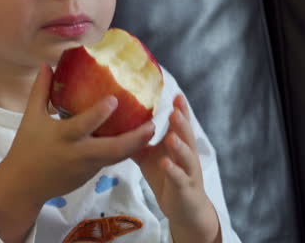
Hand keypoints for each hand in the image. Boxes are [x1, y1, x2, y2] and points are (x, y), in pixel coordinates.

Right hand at [0, 64, 154, 241]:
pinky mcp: (90, 175)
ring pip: (117, 158)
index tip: (115, 100)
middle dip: (134, 139)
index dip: (99, 114)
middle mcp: (78, 154)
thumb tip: (46, 64)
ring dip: (136, 145)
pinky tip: (138, 139)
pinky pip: (111, 161)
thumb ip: (41, 90)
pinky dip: (125, 151)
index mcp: (62, 137)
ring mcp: (87, 167)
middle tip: (152, 124)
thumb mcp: (31, 117)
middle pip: (112, 149)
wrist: (24, 186)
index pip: (82, 125)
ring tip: (152, 130)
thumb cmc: (26, 148)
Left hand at [133, 94, 219, 242]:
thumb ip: (138, 140)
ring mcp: (188, 172)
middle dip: (182, 123)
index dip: (180, 110)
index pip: (180, 124)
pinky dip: (173, 171)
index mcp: (179, 145)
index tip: (176, 95)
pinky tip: (165, 164)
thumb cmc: (167, 177)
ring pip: (186, 157)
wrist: (184, 208)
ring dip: (180, 146)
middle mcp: (187, 155)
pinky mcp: (185, 188)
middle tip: (175, 110)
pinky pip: (179, 178)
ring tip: (171, 137)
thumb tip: (117, 124)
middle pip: (186, 136)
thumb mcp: (150, 157)